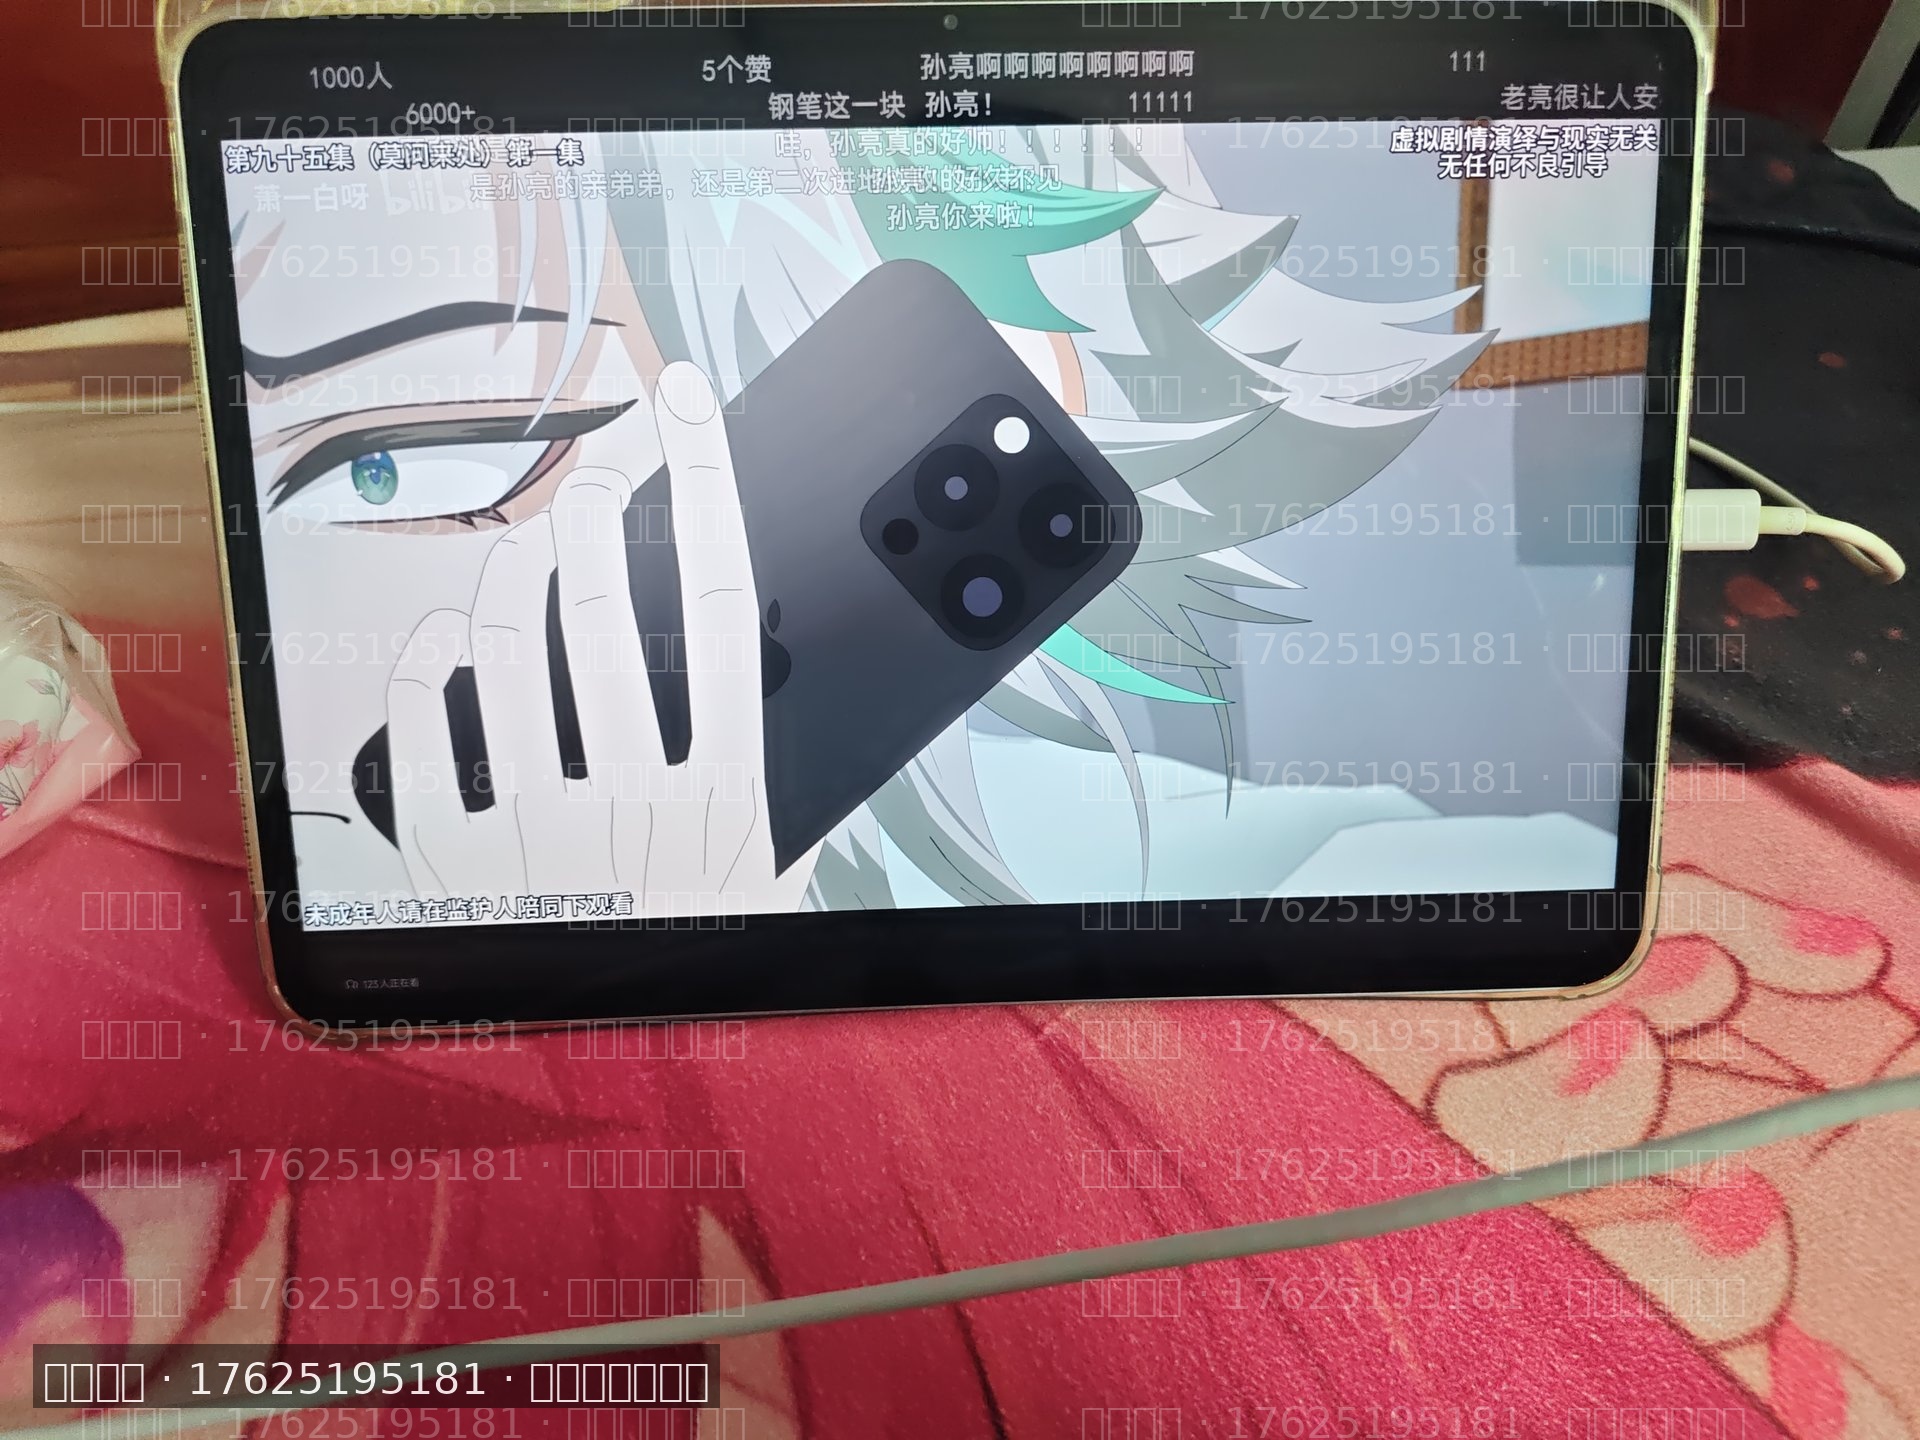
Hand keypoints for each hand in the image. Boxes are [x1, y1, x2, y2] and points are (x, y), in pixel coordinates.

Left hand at [384, 362, 816, 915]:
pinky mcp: (453, 867)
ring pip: (508, 643)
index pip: (728, 602)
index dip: (707, 483)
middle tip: (596, 469)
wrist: (621, 1089)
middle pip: (610, 603)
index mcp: (731, 798)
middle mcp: (638, 807)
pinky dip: (431, 657)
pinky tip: (451, 637)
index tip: (687, 406)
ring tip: (531, 552)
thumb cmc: (705, 958)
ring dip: (513, 567)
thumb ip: (788, 779)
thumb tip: (793, 675)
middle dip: (596, 502)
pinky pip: (424, 718)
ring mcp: (540, 836)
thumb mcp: (780, 877)